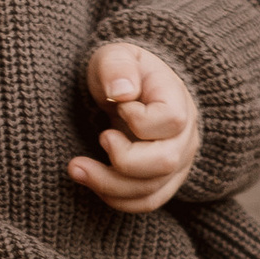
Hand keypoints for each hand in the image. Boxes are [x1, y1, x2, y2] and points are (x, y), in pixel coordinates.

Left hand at [71, 40, 199, 213]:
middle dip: (122, 160)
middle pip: (165, 162)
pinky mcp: (162, 181)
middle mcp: (184, 136)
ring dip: (108, 184)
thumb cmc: (122, 72)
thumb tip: (122, 93)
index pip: (172, 121)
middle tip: (98, 138)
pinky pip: (146, 202)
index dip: (140, 119)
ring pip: (151, 190)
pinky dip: (116, 199)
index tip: (118, 106)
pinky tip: (90, 181)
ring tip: (75, 167)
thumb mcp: (116, 55)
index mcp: (178, 100)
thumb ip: (118, 67)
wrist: (131, 90)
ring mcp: (177, 163)